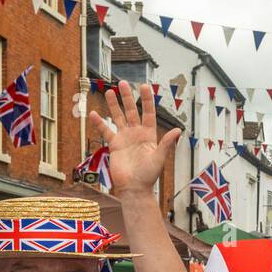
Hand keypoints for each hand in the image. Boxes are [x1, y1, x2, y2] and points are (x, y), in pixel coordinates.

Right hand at [88, 81, 181, 198]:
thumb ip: (166, 144)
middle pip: (132, 111)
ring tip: (110, 91)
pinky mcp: (114, 145)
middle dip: (128, 97)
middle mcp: (137, 134)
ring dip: (114, 105)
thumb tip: (178, 130)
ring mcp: (125, 138)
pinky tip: (94, 113)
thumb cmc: (148, 176)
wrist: (133, 188)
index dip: (147, 100)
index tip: (144, 86)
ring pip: (119, 117)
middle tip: (123, 83)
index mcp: (149, 135)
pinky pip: (106, 131)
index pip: (149, 113)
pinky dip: (99, 123)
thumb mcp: (159, 159)